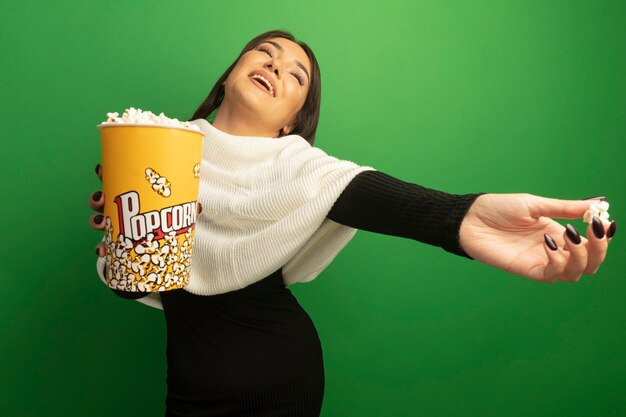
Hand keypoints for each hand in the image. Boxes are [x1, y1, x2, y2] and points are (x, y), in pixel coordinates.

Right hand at [88, 163, 202, 257]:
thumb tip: (198, 207)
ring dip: (95, 221)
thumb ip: (188, 208)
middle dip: (96, 199)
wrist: (168, 244)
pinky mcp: (118, 244)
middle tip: (102, 199)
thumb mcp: (180, 209)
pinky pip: (105, 245)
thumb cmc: (171, 218)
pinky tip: (103, 251)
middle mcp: (120, 208)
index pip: (114, 179)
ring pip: (99, 221)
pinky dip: (102, 248)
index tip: (100, 170)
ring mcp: (117, 226)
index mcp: (132, 193)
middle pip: (101, 200)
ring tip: (101, 224)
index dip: (104, 173)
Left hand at [459, 194, 615, 282]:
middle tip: (594, 231)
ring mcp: (540, 261)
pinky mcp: (527, 270)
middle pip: (588, 262)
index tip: (605, 222)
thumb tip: (598, 204)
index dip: (602, 237)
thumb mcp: (535, 204)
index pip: (590, 244)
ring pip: (575, 272)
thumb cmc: (497, 209)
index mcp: (557, 234)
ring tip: (570, 235)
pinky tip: (550, 245)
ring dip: (580, 256)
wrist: (470, 218)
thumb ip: (564, 208)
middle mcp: (553, 250)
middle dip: (598, 249)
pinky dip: (558, 262)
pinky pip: (552, 275)